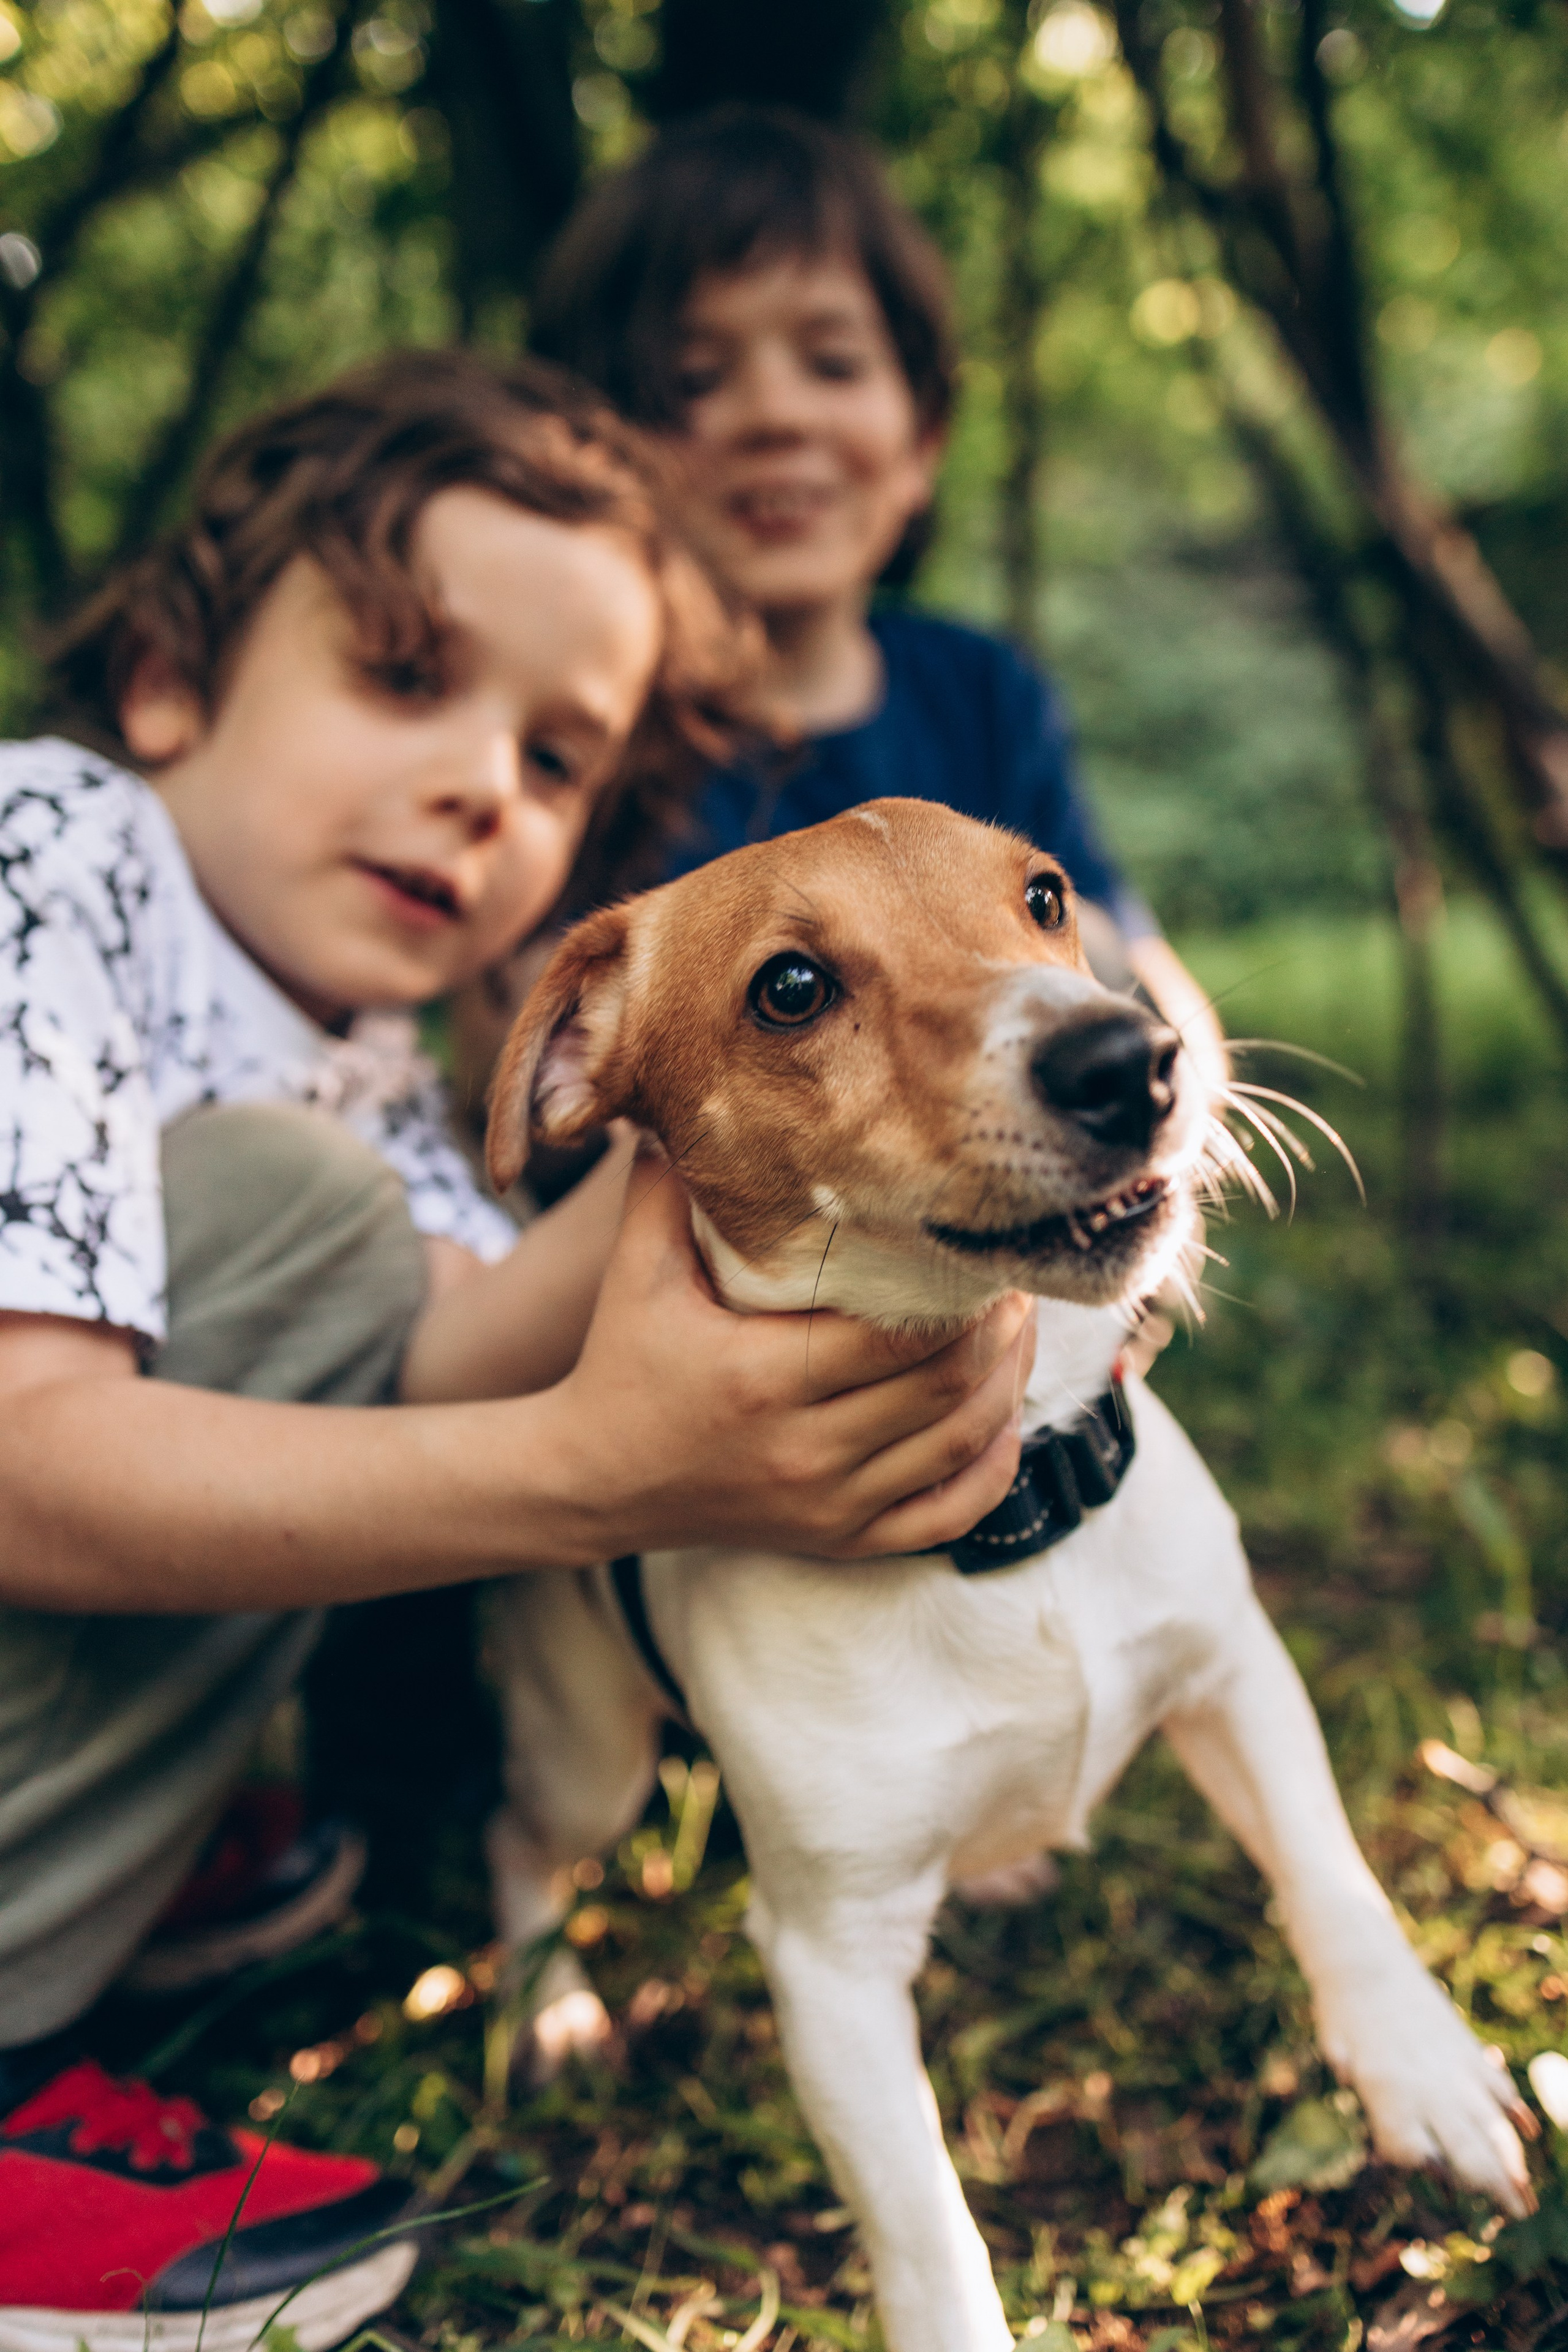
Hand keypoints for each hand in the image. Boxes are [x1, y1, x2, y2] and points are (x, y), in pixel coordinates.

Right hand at [539, 1155, 1035, 1561]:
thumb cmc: (622, 1363)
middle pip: (945, 1390)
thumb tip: (692, 1097)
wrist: (592, 1481)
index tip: (983, 1250)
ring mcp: (828, 1505)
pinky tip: (1003, 1420)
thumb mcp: (636, 1273)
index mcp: (761, 1378)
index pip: (896, 1336)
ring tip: (1023, 1333)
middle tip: (1018, 1283)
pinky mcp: (840, 1540)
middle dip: (1000, 1334)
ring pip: (959, 1448)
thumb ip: (665, 1188)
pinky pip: (947, 1516)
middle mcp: (804, 1450)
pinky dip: (991, 1469)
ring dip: (1008, 1388)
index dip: (960, 1298)